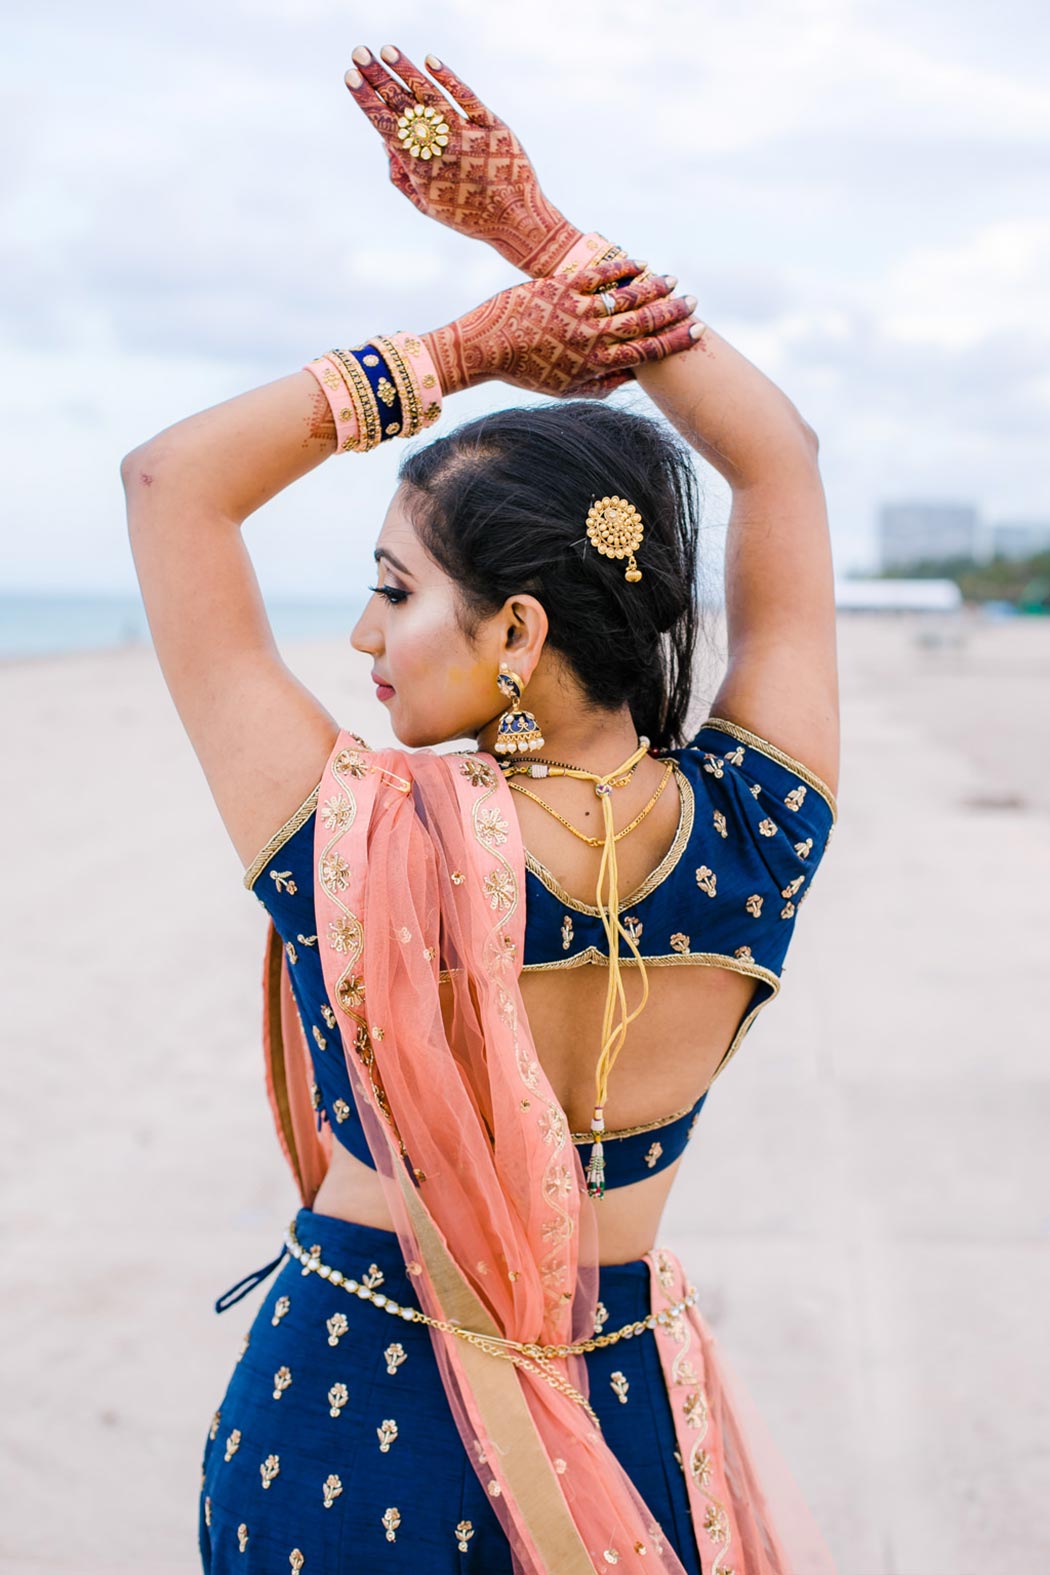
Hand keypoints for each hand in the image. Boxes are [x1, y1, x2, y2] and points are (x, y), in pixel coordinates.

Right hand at [344, 45, 582, 276]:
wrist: (515, 219)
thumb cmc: (466, 214)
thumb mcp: (426, 205)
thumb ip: (400, 176)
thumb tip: (383, 141)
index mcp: (420, 168)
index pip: (386, 126)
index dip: (367, 100)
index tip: (350, 77)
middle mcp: (440, 148)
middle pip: (403, 106)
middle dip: (378, 78)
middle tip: (359, 53)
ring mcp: (466, 134)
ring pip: (430, 96)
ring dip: (406, 71)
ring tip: (388, 50)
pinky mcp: (492, 125)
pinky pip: (466, 97)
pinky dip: (448, 78)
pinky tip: (429, 60)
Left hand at [421, 259, 699, 398]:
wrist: (484, 349)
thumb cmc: (525, 372)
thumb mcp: (564, 388)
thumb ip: (600, 385)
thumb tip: (630, 378)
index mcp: (595, 364)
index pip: (646, 353)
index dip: (675, 341)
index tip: (697, 331)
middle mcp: (591, 338)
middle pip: (644, 322)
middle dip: (673, 312)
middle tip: (693, 302)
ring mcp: (576, 311)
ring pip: (626, 296)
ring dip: (654, 287)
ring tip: (672, 281)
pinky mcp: (560, 287)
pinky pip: (599, 275)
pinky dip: (623, 267)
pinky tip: (640, 262)